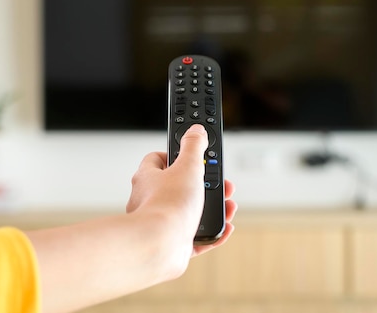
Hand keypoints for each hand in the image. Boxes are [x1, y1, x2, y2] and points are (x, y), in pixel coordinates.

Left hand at [26, 124, 236, 312]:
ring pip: (189, 212)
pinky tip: (223, 228)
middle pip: (180, 186)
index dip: (178, 155)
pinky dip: (212, 233)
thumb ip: (194, 146)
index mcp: (148, 178)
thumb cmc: (167, 206)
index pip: (159, 158)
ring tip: (228, 207)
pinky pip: (195, 237)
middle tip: (221, 184)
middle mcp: (150, 200)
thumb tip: (196, 129)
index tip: (196, 155)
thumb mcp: (188, 166)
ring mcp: (160, 223)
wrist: (158, 246)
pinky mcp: (171, 244)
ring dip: (213, 208)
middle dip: (205, 185)